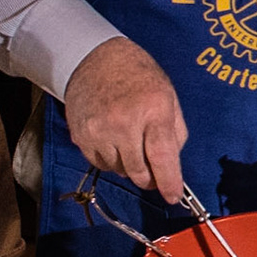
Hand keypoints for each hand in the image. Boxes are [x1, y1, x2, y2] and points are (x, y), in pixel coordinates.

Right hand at [63, 36, 187, 201]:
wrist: (95, 60)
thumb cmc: (139, 78)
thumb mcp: (169, 98)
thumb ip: (175, 134)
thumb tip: (173, 167)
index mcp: (154, 110)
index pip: (163, 157)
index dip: (169, 182)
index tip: (173, 196)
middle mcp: (124, 122)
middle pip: (139, 171)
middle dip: (151, 178)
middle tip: (155, 172)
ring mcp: (99, 130)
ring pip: (119, 171)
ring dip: (130, 167)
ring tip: (132, 144)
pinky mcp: (81, 136)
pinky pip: (100, 164)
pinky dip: (111, 160)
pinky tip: (115, 142)